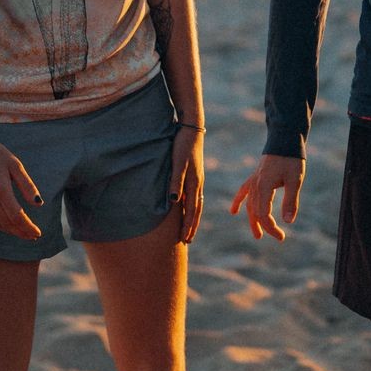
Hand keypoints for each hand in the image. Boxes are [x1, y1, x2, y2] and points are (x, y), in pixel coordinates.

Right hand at [0, 133, 43, 242]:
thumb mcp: (16, 165)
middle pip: (6, 222)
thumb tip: (39, 204)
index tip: (38, 233)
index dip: (27, 227)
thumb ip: (27, 185)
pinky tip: (6, 225)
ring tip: (21, 233)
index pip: (16, 216)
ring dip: (9, 230)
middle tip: (33, 236)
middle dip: (21, 232)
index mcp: (0, 188)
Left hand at [169, 127, 203, 243]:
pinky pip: (195, 195)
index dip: (188, 226)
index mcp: (193, 183)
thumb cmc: (182, 146)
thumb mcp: (177, 163)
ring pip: (196, 204)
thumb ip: (174, 182)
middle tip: (187, 240)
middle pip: (196, 210)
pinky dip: (193, 206)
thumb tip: (173, 202)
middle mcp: (197, 183)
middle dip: (191, 226)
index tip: (184, 239)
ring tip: (189, 228)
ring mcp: (197, 179)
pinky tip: (188, 207)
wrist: (192, 129)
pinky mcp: (195, 174)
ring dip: (193, 218)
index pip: (191, 211)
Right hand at [230, 154, 304, 240]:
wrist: (284, 141)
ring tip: (257, 233)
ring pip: (249, 204)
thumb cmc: (291, 160)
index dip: (271, 228)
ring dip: (252, 219)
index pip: (263, 214)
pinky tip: (233, 211)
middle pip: (256, 211)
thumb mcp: (295, 181)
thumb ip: (291, 201)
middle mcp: (255, 185)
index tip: (281, 237)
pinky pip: (243, 192)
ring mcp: (254, 181)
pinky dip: (238, 201)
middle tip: (276, 237)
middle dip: (264, 226)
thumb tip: (288, 221)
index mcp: (264, 187)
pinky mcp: (255, 177)